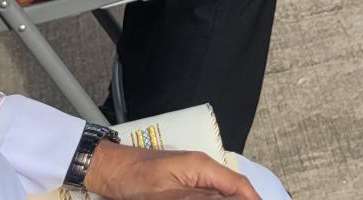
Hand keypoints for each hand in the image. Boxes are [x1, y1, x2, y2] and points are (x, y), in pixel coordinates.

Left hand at [81, 140, 261, 198]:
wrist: (108, 169)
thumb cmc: (132, 177)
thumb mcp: (164, 194)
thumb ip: (196, 198)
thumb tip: (227, 198)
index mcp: (201, 166)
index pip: (238, 185)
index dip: (253, 199)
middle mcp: (201, 170)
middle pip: (232, 191)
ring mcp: (192, 178)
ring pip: (220, 194)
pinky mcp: (182, 187)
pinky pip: (205, 195)